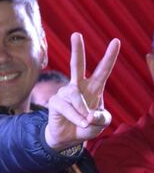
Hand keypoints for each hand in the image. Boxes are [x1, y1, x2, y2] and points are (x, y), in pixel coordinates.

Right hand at [45, 32, 119, 149]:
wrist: (69, 138)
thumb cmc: (87, 126)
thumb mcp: (102, 123)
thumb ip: (101, 118)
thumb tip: (90, 114)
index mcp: (94, 88)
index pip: (103, 70)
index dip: (110, 56)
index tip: (116, 41)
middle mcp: (78, 87)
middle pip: (76, 65)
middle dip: (77, 50)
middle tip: (76, 34)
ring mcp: (65, 93)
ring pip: (74, 96)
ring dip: (82, 110)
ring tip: (86, 121)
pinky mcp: (56, 102)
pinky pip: (67, 107)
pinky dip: (75, 117)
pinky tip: (80, 122)